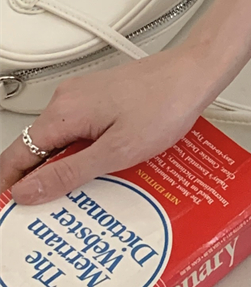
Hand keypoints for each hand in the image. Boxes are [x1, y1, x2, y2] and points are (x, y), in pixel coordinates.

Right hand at [0, 44, 223, 205]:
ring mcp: (84, 96)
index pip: (17, 154)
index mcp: (63, 112)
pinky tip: (100, 170)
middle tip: (46, 212)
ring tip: (76, 197)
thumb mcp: (116, 151)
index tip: (10, 208)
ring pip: (59, 140)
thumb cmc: (165, 104)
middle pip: (36, 148)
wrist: (196, 73)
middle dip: (38, 181)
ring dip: (63, 168)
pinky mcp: (101, 97)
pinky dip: (82, 153)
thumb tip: (28, 191)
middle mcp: (67, 99)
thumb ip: (68, 173)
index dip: (10, 185)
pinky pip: (79, 131)